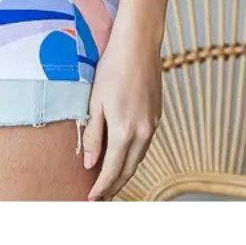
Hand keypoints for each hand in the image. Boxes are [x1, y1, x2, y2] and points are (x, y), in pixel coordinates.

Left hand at [81, 21, 162, 199]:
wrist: (138, 45)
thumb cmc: (112, 69)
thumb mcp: (95, 102)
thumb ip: (93, 135)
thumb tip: (89, 163)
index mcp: (125, 131)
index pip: (112, 170)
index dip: (101, 187)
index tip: (91, 199)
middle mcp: (143, 133)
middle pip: (128, 170)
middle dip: (114, 186)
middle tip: (101, 198)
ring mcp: (152, 124)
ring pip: (138, 158)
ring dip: (125, 172)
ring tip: (111, 181)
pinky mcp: (157, 115)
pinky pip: (144, 144)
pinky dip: (133, 156)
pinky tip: (124, 155)